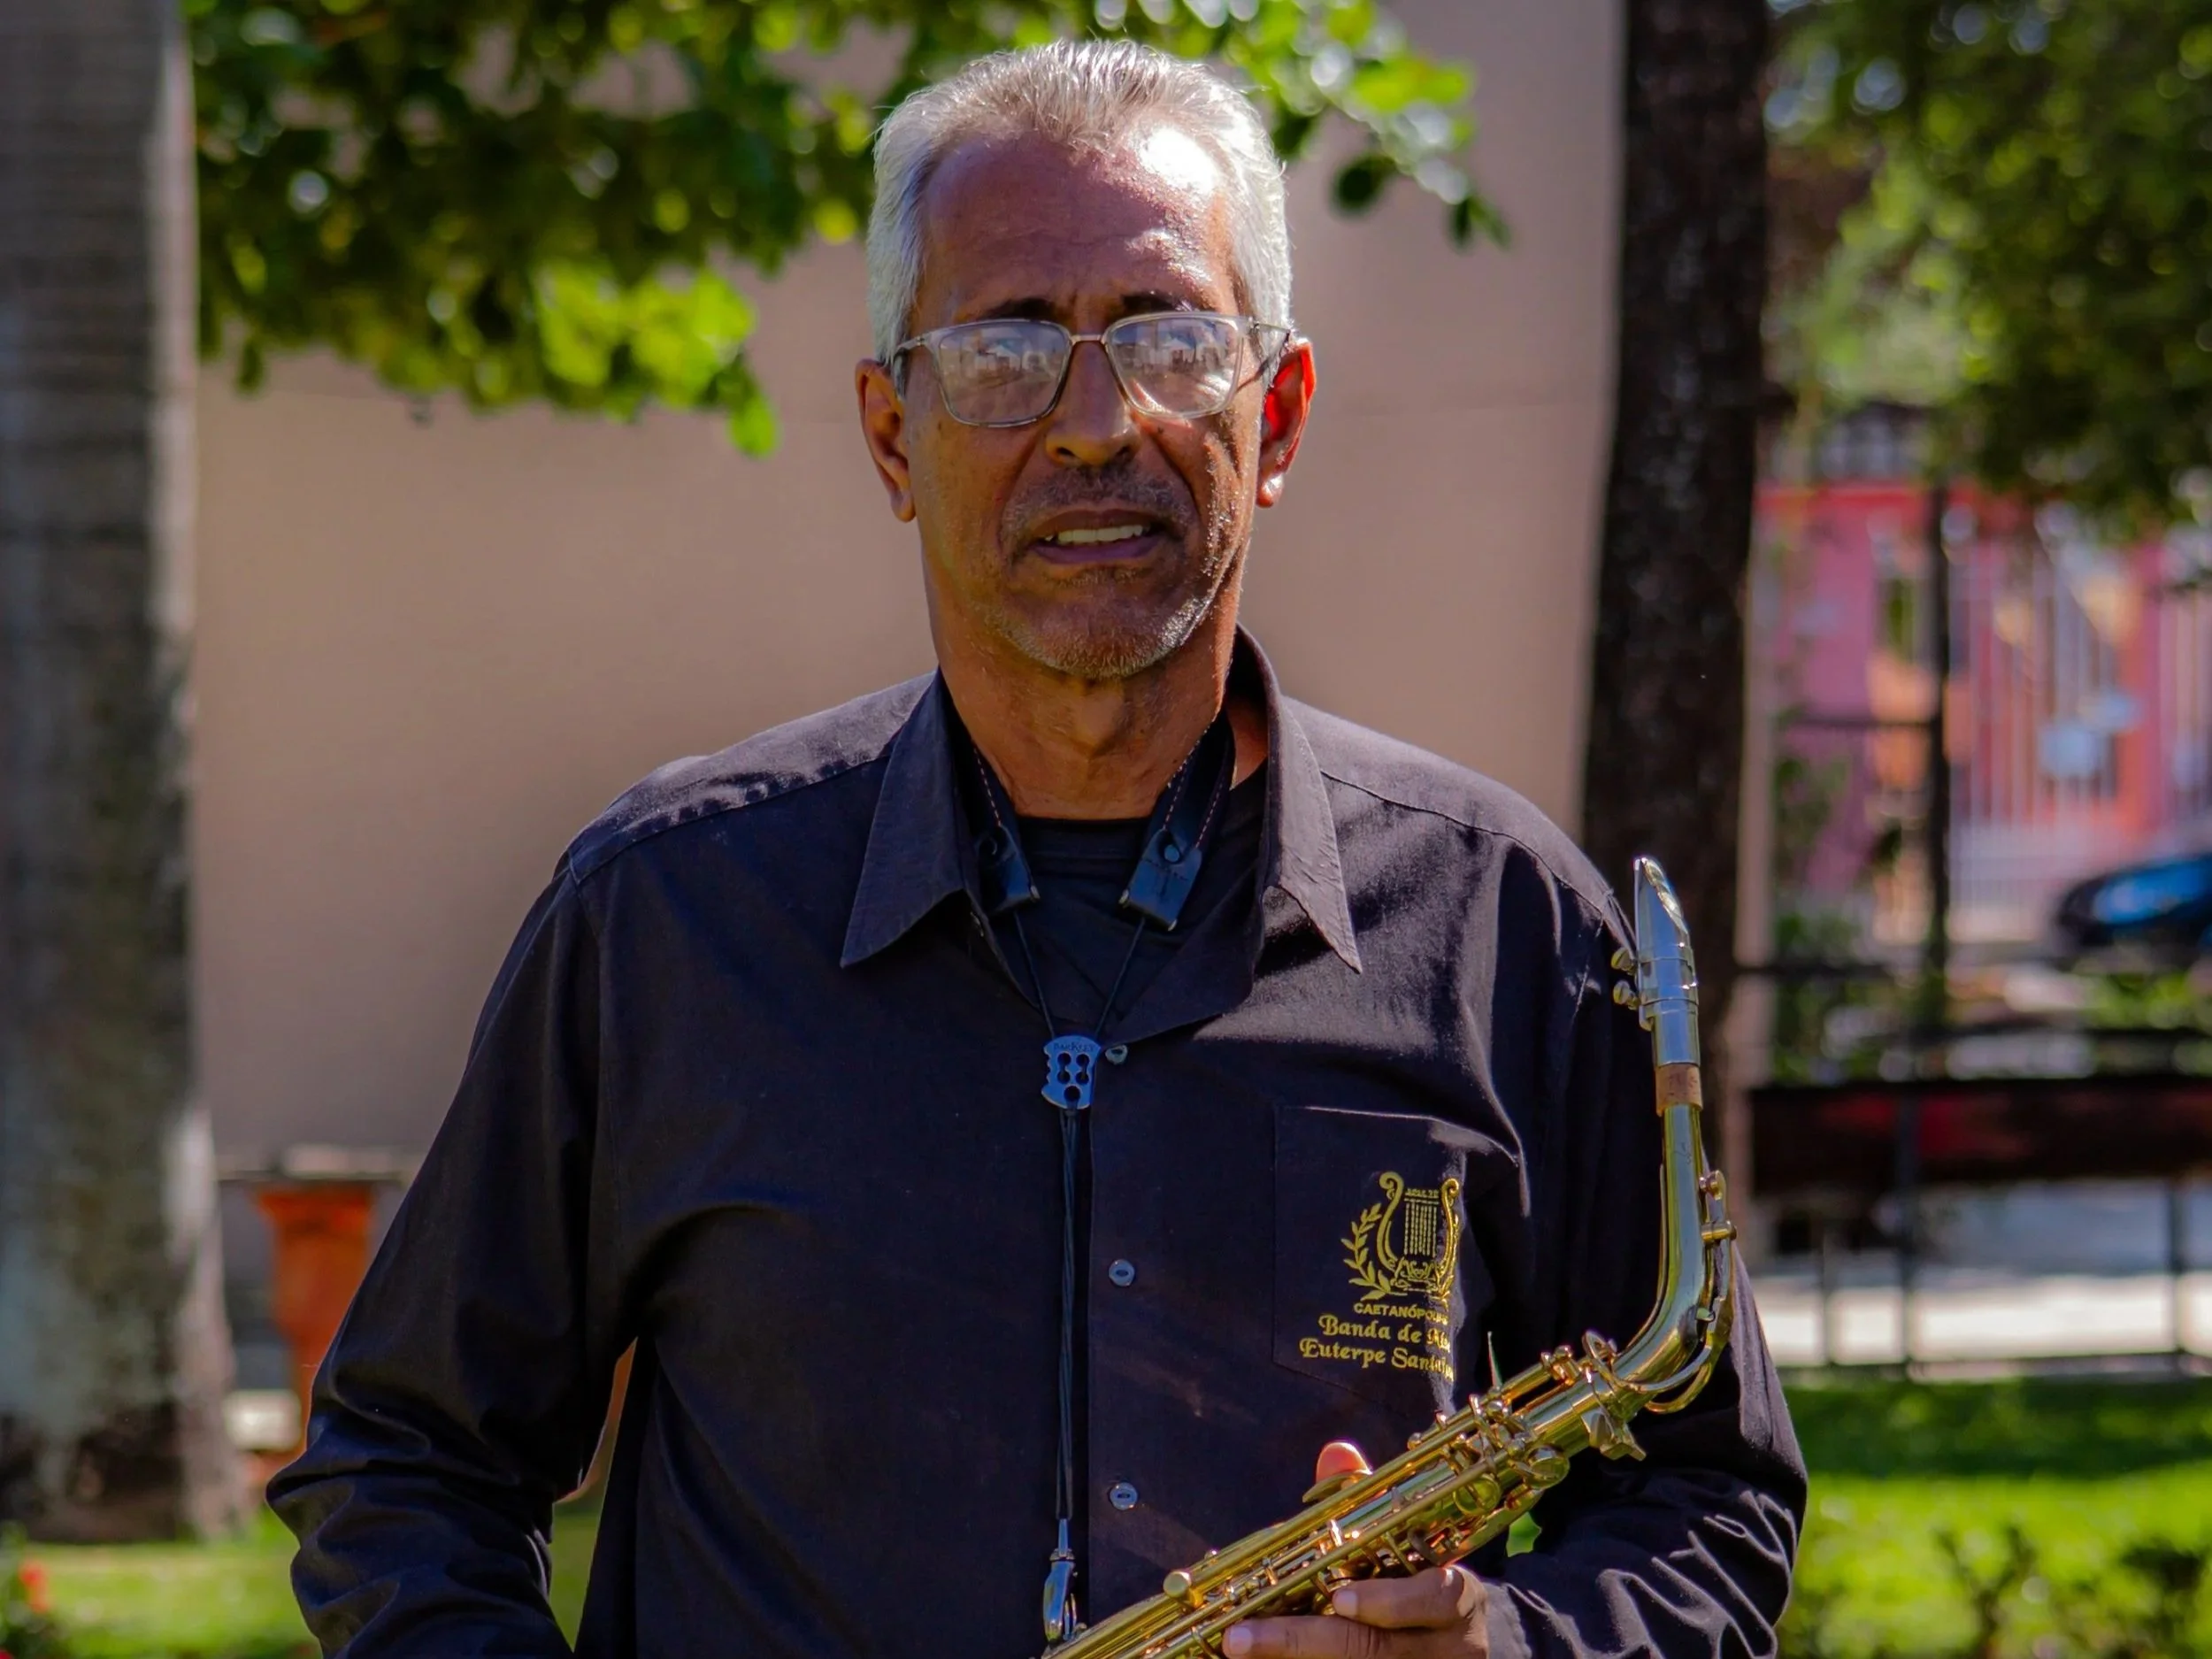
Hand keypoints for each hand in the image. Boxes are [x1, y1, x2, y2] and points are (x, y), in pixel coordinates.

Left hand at [1221, 1442, 1489, 1657]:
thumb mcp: (1409, 1547)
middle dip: (1302, 1642)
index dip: (1389, 1601)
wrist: (1464, 1647)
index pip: (1435, 1599)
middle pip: (1375, 1650)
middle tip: (1240, 1638)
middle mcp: (1449, 1648)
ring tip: (1240, 1650)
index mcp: (1456, 1599)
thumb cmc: (1421, 1582)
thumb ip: (1370, 1504)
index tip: (1340, 1598)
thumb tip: (1336, 1454)